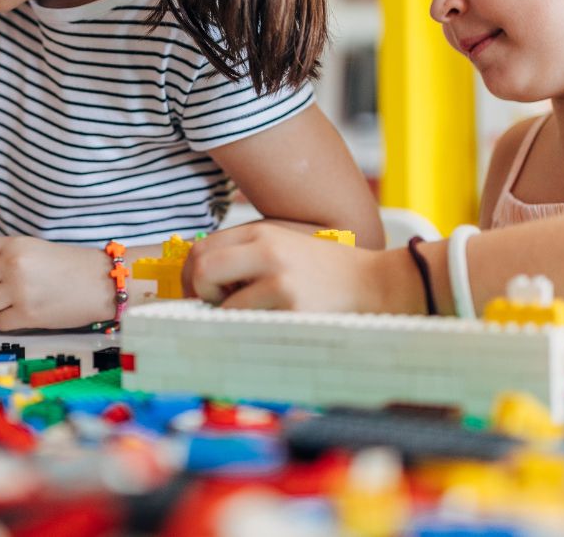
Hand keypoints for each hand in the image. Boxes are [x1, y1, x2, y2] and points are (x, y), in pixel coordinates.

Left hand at [0, 236, 113, 330]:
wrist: (102, 282)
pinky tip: (17, 316)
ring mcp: (18, 290)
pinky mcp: (27, 314)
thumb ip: (8, 257)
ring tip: (0, 309)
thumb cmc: (72, 266)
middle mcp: (12, 265)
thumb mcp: (36, 248)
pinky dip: (4, 322)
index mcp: (15, 245)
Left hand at [182, 221, 386, 312]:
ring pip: (222, 305)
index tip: (198, 293)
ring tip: (253, 316)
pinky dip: (251, 330)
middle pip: (202, 270)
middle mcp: (267, 250)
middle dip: (198, 294)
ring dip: (229, 318)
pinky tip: (271, 324)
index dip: (190, 275)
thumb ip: (244, 255)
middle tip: (214, 307)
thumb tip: (197, 280)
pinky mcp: (293, 308)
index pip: (201, 248)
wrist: (374, 283)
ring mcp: (280, 279)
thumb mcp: (282, 247)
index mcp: (262, 232)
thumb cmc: (323, 270)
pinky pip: (250, 326)